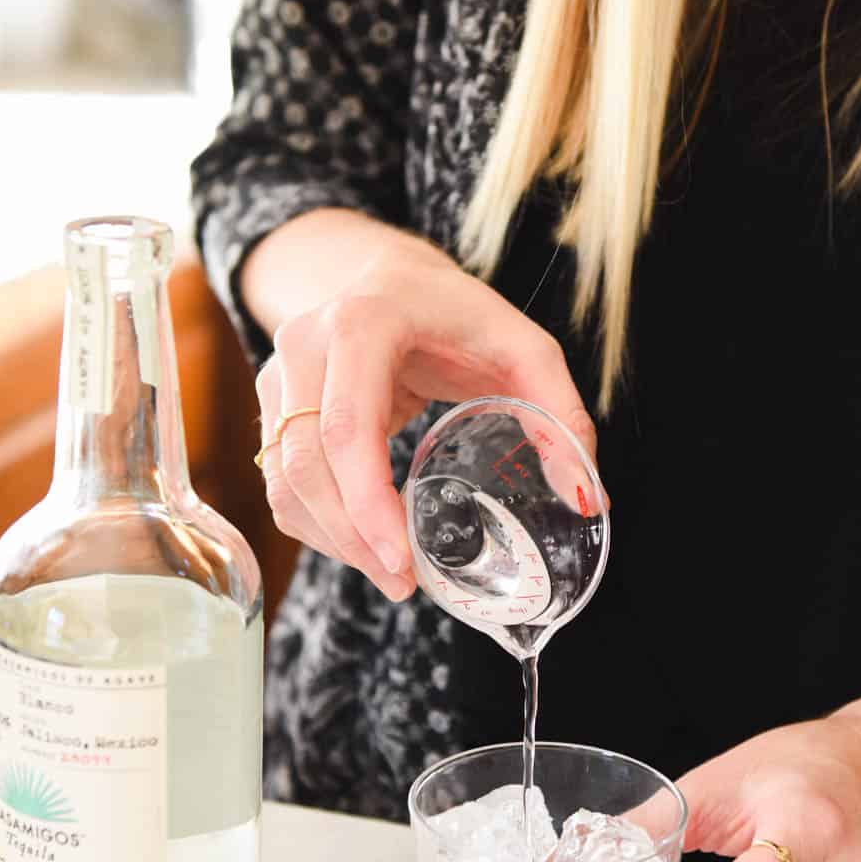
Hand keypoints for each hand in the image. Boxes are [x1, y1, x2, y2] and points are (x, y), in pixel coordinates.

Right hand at [249, 215, 596, 599]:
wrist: (391, 278)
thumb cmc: (459, 315)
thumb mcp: (526, 349)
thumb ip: (561, 417)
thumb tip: (588, 500)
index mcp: (362, 323)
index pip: (346, 427)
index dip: (367, 503)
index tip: (401, 559)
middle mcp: (305, 345)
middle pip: (306, 463)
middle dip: (351, 538)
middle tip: (404, 583)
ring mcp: (279, 375)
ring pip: (285, 479)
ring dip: (332, 540)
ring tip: (391, 573)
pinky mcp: (273, 405)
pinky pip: (280, 481)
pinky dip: (316, 524)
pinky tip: (361, 544)